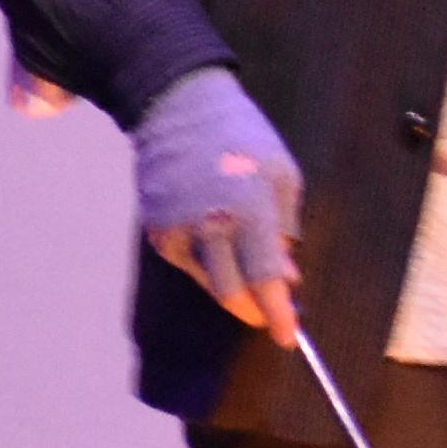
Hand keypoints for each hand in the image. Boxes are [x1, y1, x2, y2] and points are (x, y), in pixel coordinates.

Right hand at [131, 66, 306, 345]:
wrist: (177, 108)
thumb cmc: (242, 139)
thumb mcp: (282, 175)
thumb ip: (286, 230)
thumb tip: (287, 280)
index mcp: (249, 208)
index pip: (265, 279)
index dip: (279, 315)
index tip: (288, 338)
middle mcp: (209, 224)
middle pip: (232, 294)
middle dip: (254, 309)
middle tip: (270, 311)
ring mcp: (178, 230)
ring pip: (210, 282)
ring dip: (232, 282)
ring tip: (245, 249)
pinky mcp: (158, 232)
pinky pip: (190, 264)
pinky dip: (208, 261)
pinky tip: (216, 231)